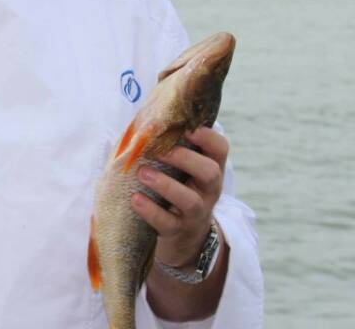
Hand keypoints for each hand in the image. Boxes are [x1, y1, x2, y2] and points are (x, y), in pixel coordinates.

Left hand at [131, 126, 226, 267]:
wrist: (183, 234)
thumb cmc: (176, 185)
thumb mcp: (179, 166)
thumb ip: (168, 144)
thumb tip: (143, 119)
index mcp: (210, 166)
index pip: (220, 148)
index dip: (206, 136)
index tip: (185, 128)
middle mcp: (208, 189)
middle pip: (210, 172)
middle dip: (183, 158)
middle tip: (157, 150)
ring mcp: (196, 212)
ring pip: (190, 200)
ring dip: (165, 185)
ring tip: (142, 173)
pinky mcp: (178, 230)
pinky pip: (167, 222)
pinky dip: (150, 210)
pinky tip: (135, 199)